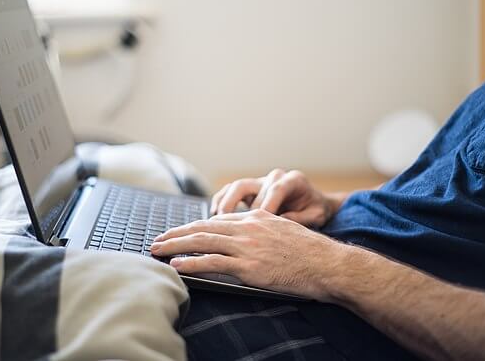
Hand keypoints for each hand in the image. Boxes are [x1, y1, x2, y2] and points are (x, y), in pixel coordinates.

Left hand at [150, 209, 344, 299]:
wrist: (327, 263)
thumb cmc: (309, 251)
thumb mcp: (282, 231)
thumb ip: (260, 230)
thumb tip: (242, 237)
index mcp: (255, 218)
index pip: (215, 220)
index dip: (193, 227)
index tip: (178, 233)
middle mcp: (247, 227)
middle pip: (202, 227)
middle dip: (176, 234)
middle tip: (157, 240)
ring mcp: (247, 246)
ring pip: (202, 241)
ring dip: (175, 246)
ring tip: (157, 250)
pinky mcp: (249, 266)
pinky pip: (213, 263)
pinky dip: (191, 263)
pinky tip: (177, 266)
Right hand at [211, 169, 343, 226]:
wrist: (313, 204)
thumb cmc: (315, 210)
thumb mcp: (316, 216)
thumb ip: (300, 218)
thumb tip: (281, 222)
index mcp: (292, 180)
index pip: (275, 190)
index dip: (266, 206)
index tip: (259, 225)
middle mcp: (273, 178)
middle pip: (248, 186)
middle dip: (239, 208)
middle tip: (232, 227)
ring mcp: (260, 182)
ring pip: (236, 187)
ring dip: (225, 204)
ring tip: (218, 222)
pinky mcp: (250, 190)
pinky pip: (230, 191)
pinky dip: (222, 202)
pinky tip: (216, 216)